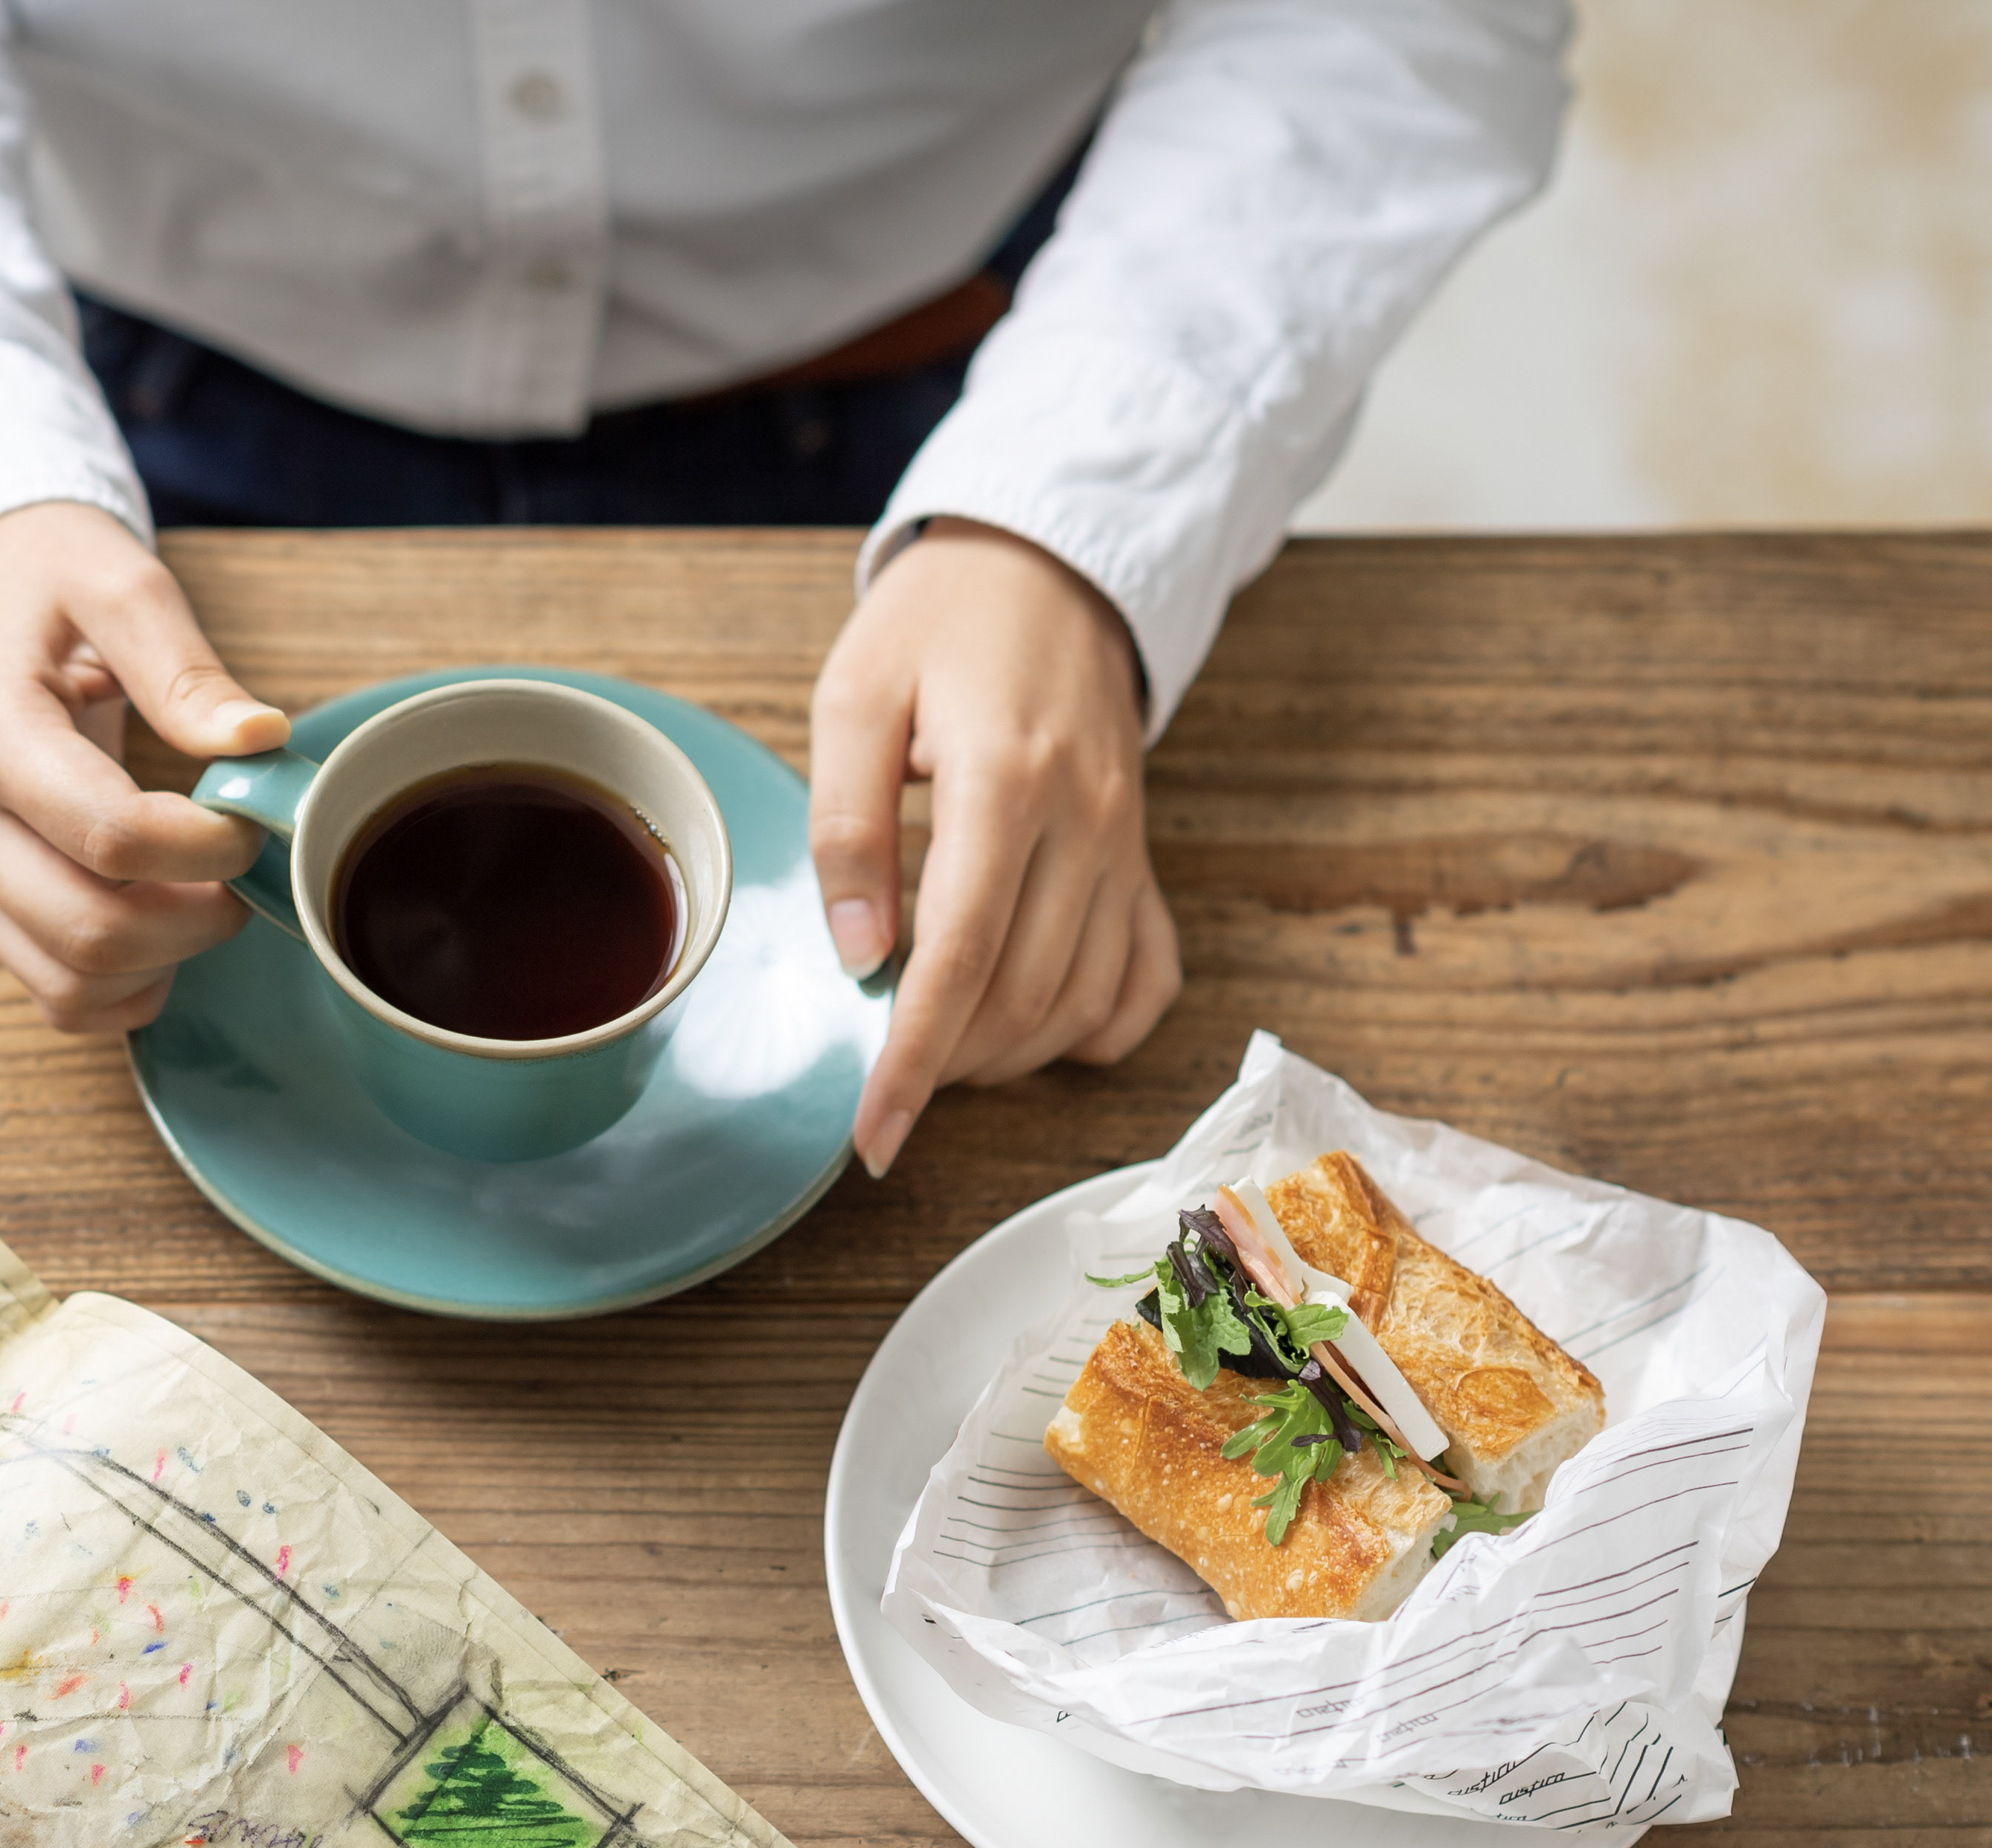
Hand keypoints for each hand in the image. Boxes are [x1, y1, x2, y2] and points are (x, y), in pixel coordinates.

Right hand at [0, 502, 290, 1031]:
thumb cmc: (42, 574)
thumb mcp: (119, 581)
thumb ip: (187, 668)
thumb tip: (260, 741)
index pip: (111, 837)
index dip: (208, 847)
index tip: (252, 817)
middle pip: (87, 931)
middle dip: (196, 920)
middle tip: (244, 869)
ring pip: (64, 983)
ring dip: (160, 962)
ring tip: (204, 894)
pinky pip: (50, 991)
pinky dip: (121, 985)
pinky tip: (164, 927)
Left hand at [809, 518, 1181, 1176]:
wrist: (1050, 567)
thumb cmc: (941, 625)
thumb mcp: (857, 696)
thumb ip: (847, 824)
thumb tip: (860, 955)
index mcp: (1005, 780)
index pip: (959, 959)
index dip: (911, 1061)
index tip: (871, 1137)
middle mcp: (1084, 822)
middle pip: (1022, 997)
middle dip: (945, 1065)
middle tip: (880, 1075)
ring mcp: (1125, 844)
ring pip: (1080, 1002)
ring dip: (1005, 1056)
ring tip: (934, 1050)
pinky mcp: (1142, 856)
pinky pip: (1144, 978)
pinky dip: (1092, 1031)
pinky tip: (1030, 1033)